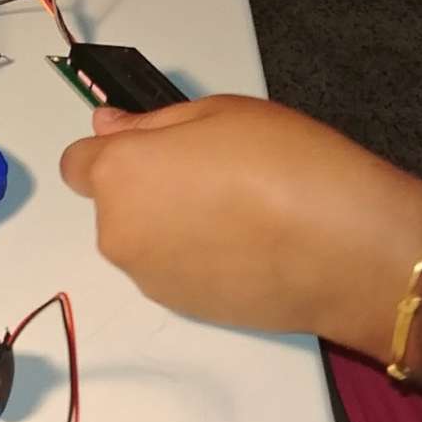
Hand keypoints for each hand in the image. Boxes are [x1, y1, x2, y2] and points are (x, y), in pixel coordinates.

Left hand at [59, 96, 421, 349]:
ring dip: (171, 224)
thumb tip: (108, 128)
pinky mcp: (184, 309)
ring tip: (237, 209)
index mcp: (120, 174)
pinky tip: (246, 245)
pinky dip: (196, 258)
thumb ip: (151, 123)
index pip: (78, 163)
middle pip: (114, 205)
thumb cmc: (285, 163)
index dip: (114, 151)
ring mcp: (150, 278)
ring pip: (144, 240)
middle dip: (147, 187)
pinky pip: (174, 272)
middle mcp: (120, 232)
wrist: (342, 246)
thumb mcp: (219, 112)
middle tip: (212, 170)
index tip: (154, 146)